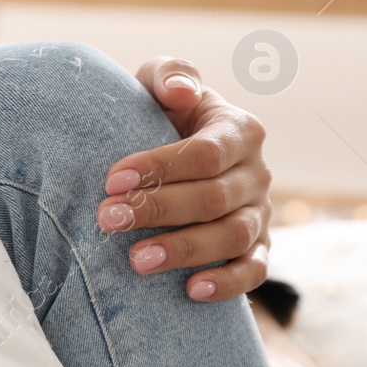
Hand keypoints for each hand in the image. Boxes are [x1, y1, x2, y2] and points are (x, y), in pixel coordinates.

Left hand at [96, 56, 271, 300]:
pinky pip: (255, 270)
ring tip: (135, 260)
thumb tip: (180, 91)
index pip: (205, 154)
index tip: (112, 180)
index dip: (160, 168)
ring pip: (233, 237)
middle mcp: (255, 173)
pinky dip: (228, 283)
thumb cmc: (161, 116)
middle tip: (108, 219)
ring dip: (184, 250)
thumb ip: (169, 75)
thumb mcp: (160, 84)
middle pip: (214, 198)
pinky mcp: (257, 248)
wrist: (172, 155)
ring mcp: (259, 213)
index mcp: (238, 130)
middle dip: (159, 210)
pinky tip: (192, 291)